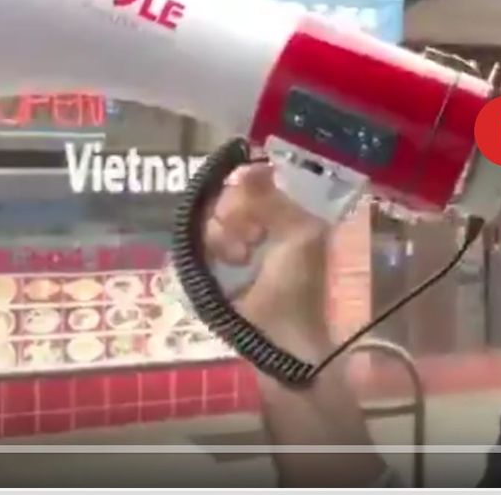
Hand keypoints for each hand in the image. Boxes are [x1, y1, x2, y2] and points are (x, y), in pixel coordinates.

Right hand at [201, 162, 333, 348]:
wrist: (276, 336)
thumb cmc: (296, 284)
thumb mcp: (296, 236)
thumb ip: (272, 199)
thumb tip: (249, 165)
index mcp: (290, 212)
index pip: (258, 178)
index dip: (248, 184)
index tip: (246, 192)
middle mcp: (264, 222)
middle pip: (232, 193)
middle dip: (237, 211)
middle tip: (250, 236)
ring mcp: (239, 241)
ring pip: (215, 214)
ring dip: (226, 233)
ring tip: (240, 257)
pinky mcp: (217, 261)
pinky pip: (204, 236)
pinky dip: (215, 246)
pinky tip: (228, 263)